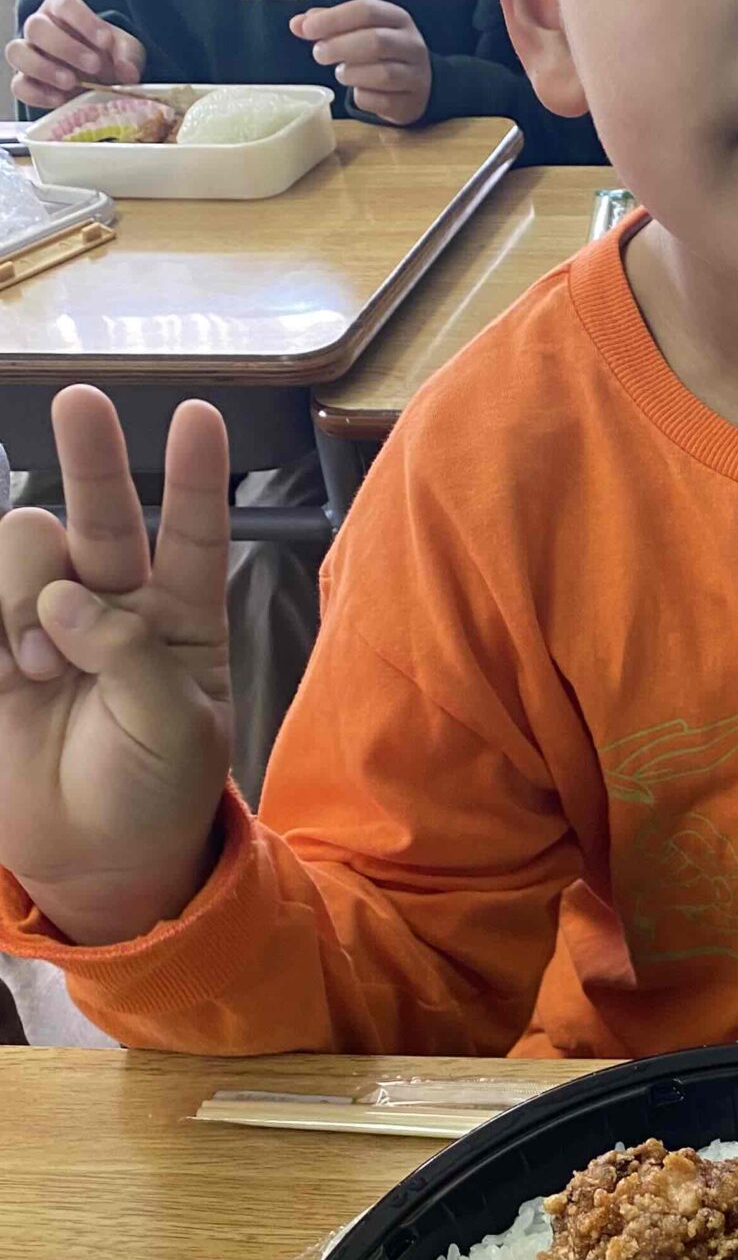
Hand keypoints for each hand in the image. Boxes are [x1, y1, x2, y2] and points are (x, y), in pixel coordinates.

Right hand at [0, 385, 233, 945]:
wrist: (94, 857)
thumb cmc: (155, 790)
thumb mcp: (176, 732)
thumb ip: (132, 657)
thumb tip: (68, 599)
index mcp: (181, 619)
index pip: (195, 536)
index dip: (195, 477)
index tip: (198, 417)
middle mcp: (115, 604)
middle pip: (102, 512)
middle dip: (91, 455)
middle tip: (81, 402)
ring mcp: (45, 620)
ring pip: (27, 551)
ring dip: (26, 596)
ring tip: (39, 669)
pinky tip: (12, 669)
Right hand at [6, 0, 145, 110]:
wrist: (101, 83)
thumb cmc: (109, 57)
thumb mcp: (126, 51)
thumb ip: (128, 55)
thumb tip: (128, 72)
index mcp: (62, 11)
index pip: (64, 4)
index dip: (83, 20)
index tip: (105, 40)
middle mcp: (40, 28)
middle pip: (36, 26)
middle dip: (65, 47)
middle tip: (94, 66)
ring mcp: (29, 55)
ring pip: (18, 52)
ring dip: (44, 68)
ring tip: (72, 83)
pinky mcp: (26, 82)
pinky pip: (19, 85)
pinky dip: (37, 93)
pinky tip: (60, 100)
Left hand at [292, 0, 432, 125]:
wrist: (418, 86)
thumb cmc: (381, 53)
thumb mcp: (360, 30)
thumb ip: (330, 24)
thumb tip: (297, 24)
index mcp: (398, 19)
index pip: (366, 11)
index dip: (334, 19)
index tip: (307, 29)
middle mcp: (412, 45)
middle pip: (376, 42)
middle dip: (340, 47)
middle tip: (318, 54)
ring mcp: (416, 76)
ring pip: (383, 74)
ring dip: (352, 74)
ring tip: (341, 73)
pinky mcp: (411, 103)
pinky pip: (383, 101)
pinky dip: (363, 97)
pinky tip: (358, 92)